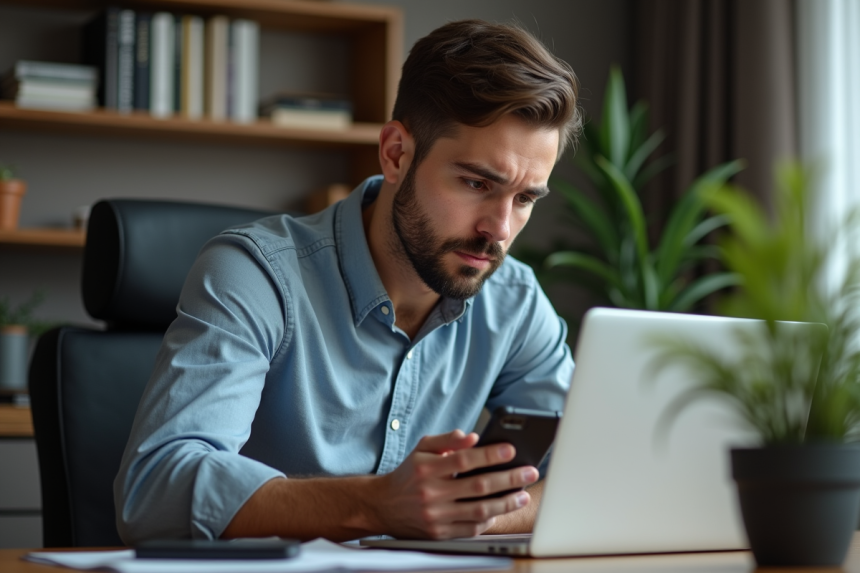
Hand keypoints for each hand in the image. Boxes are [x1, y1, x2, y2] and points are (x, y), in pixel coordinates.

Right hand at [371, 430, 539, 538]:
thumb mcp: (421, 449)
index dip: (489, 454)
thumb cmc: (408, 474)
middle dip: (509, 478)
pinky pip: (471, 529)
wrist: (382, 506)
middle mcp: (431, 493)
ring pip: (479, 510)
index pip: (464, 459)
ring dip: (506, 503)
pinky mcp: (439, 533)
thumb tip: (472, 436)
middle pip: (478, 486)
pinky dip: (489, 519)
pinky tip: (501, 510)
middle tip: (530, 472)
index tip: (511, 449)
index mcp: (427, 468)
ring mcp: (436, 516)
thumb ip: (446, 440)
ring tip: (523, 494)